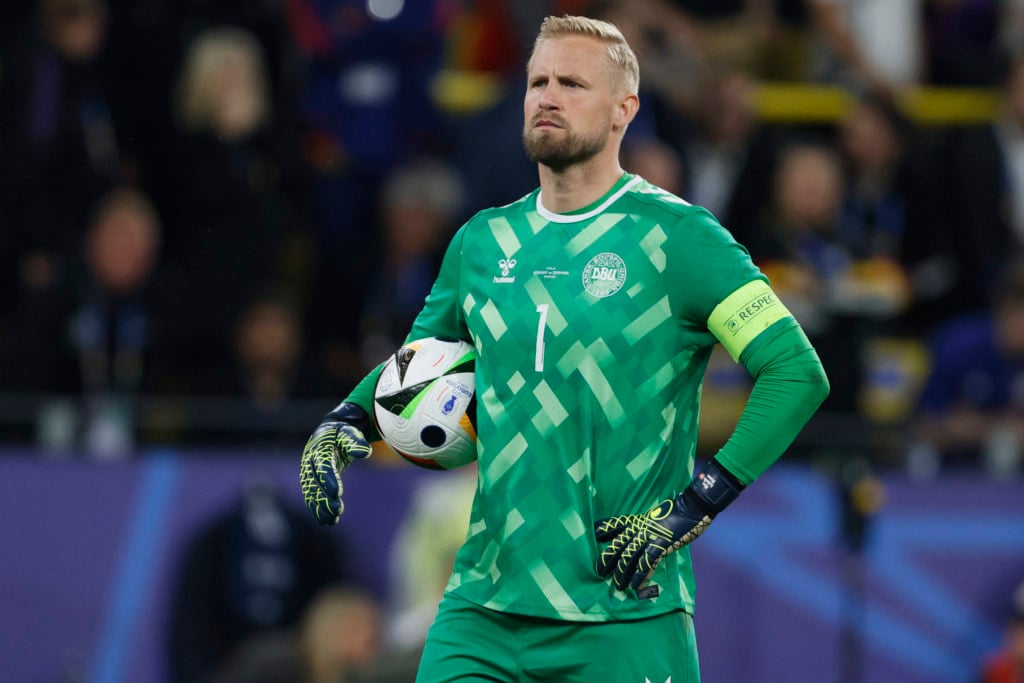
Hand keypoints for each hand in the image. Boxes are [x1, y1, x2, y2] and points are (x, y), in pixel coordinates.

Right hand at [300, 403, 371, 524]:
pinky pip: (312, 496)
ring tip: (332, 520)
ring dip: (320, 507)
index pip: (323, 465)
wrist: (329, 433)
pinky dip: (318, 509)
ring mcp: (308, 473)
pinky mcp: (311, 481)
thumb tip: (365, 452)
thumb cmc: (341, 433)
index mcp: (319, 448)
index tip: (338, 493)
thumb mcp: (349, 433)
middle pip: (314, 482)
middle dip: (324, 498)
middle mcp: (310, 462)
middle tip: (337, 510)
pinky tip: (328, 521)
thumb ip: (355, 441)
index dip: (329, 479)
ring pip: (311, 492)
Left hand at [595, 459, 743, 592]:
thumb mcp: (659, 515)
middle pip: (619, 544)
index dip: (605, 528)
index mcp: (639, 520)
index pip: (617, 524)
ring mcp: (649, 536)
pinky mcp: (660, 545)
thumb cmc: (679, 510)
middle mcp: (640, 528)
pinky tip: (635, 586)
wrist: (692, 507)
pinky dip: (640, 575)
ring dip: (622, 572)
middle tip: (598, 570)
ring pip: (629, 556)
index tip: (595, 533)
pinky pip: (646, 563)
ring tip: (617, 585)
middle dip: (608, 558)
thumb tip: (646, 534)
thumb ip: (649, 524)